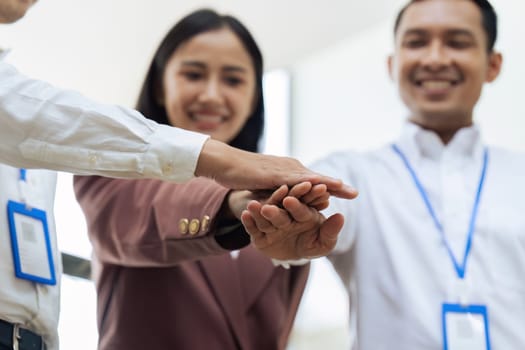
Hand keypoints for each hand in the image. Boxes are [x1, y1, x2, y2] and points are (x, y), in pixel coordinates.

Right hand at [195, 139, 356, 198]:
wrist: (223, 163)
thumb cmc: (241, 175)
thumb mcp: (262, 187)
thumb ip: (276, 194)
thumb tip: (284, 204)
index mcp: (288, 172)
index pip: (313, 182)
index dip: (330, 187)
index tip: (347, 193)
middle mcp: (288, 168)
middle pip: (316, 179)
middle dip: (336, 186)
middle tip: (355, 193)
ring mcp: (281, 170)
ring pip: (309, 178)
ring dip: (327, 184)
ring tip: (345, 189)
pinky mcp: (271, 174)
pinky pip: (292, 180)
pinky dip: (307, 183)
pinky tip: (319, 185)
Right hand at [240, 184, 344, 259]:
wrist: (295, 255)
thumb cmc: (312, 244)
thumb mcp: (324, 243)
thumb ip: (331, 231)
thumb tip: (340, 216)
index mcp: (303, 213)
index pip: (300, 208)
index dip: (296, 204)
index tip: (290, 200)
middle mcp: (286, 215)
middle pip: (280, 211)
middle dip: (275, 209)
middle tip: (268, 206)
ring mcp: (272, 224)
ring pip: (265, 217)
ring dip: (258, 211)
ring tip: (252, 206)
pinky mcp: (259, 235)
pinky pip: (253, 228)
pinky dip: (249, 222)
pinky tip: (244, 215)